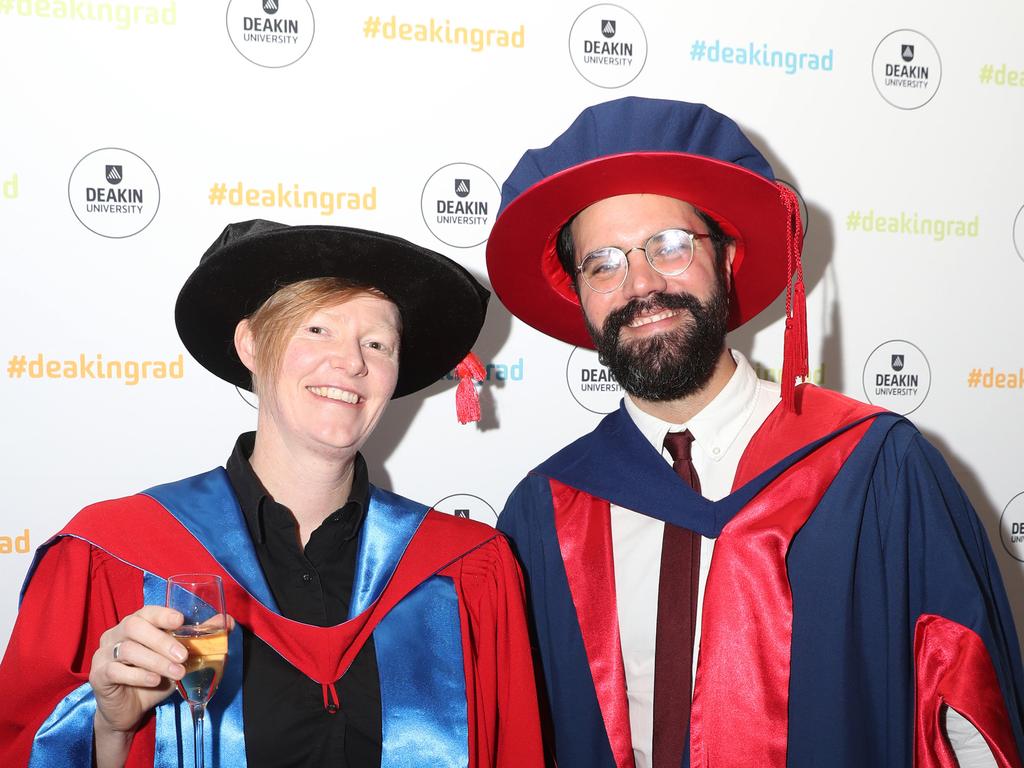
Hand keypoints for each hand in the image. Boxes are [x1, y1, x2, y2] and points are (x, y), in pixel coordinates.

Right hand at [89, 606, 186, 736]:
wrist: (129, 710)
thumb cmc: (154, 678)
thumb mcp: (178, 659)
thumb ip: (199, 639)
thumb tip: (227, 622)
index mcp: (136, 624)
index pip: (147, 611)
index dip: (163, 614)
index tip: (180, 620)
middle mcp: (117, 634)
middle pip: (135, 626)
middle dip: (162, 640)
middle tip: (183, 656)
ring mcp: (104, 653)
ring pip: (128, 649)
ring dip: (156, 661)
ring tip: (176, 673)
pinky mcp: (98, 675)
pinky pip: (115, 670)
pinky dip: (138, 675)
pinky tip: (154, 681)